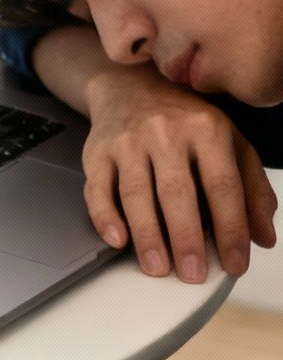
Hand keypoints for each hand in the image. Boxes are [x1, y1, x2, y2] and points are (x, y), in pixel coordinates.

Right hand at [81, 64, 275, 281]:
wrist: (131, 86)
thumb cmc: (186, 121)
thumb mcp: (231, 144)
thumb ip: (252, 189)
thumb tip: (262, 236)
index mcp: (207, 130)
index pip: (223, 186)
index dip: (231, 228)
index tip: (234, 263)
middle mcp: (165, 132)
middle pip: (177, 192)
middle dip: (186, 238)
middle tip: (192, 273)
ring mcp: (127, 142)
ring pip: (136, 194)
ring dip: (147, 236)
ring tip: (157, 267)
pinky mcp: (97, 152)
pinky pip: (97, 189)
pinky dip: (105, 217)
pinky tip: (117, 239)